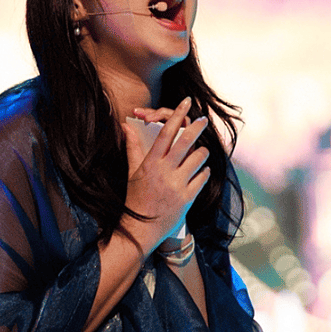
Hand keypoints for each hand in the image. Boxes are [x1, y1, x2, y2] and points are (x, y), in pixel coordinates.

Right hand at [121, 97, 209, 253]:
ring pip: (199, 158)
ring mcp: (178, 185)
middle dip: (197, 127)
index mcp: (151, 163)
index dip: (177, 115)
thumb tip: (126, 126)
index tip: (186, 102)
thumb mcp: (132, 172)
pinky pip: (203, 177)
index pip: (166, 132)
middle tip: (203, 119)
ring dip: (202, 152)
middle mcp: (165, 171)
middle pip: (186, 141)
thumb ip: (132, 147)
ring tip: (199, 153)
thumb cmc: (136, 198)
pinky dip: (203, 172)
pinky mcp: (188, 198)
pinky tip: (200, 172)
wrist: (141, 229)